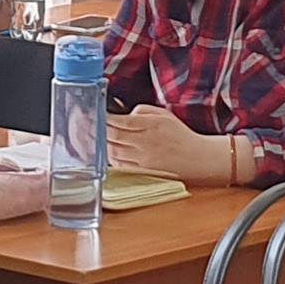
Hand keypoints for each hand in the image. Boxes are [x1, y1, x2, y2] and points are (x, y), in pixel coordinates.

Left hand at [105, 104, 234, 184]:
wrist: (197, 159)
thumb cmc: (180, 135)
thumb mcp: (163, 115)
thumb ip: (142, 111)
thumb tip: (123, 114)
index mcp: (151, 126)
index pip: (120, 121)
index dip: (104, 118)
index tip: (95, 114)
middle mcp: (146, 143)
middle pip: (113, 137)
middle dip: (97, 130)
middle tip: (87, 125)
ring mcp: (143, 160)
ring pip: (113, 152)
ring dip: (101, 145)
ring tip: (94, 138)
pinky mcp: (142, 172)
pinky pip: (119, 166)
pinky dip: (110, 158)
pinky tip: (106, 152)